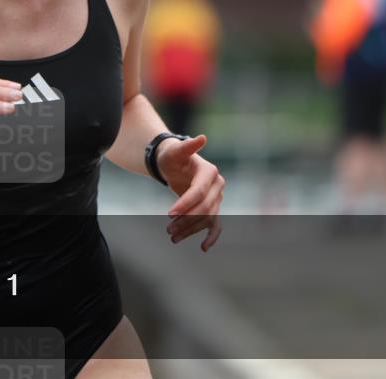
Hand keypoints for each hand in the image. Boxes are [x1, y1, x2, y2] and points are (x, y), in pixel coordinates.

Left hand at [157, 134, 223, 251]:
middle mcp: (217, 186)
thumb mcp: (175, 151)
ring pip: (207, 218)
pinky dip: (211, 236)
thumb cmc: (172, 156)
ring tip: (172, 237)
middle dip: (186, 219)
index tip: (169, 213)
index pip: (199, 192)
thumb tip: (202, 138)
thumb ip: (186, 146)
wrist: (175, 164)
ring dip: (191, 229)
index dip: (185, 203)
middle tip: (168, 228)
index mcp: (210, 172)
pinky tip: (204, 247)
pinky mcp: (212, 207)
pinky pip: (215, 224)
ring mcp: (217, 198)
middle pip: (204, 208)